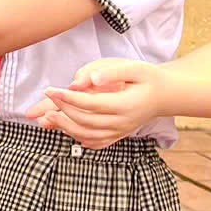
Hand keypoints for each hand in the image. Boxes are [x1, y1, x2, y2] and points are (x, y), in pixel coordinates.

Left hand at [34, 59, 165, 149]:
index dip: (68, 99)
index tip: (50, 90)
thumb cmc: (147, 78)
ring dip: (64, 128)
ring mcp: (119, 132)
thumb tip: (89, 80)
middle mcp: (122, 123)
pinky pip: (94, 142)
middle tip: (46, 99)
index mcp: (126, 105)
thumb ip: (112, 72)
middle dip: (62, 112)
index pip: (91, 105)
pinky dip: (76, 137)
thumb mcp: (135, 68)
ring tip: (47, 117)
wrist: (164, 96)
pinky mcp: (117, 136)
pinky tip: (63, 128)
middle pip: (86, 122)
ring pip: (87, 136)